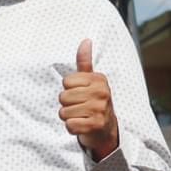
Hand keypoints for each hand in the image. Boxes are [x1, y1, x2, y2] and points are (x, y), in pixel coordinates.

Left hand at [58, 39, 118, 160]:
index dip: (68, 90)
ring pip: (64, 112)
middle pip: (63, 97)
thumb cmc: (95, 103)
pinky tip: (82, 126)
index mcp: (99, 80)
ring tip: (81, 117)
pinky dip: (72, 128)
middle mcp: (101, 93)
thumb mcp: (91, 81)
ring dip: (68, 117)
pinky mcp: (95, 125)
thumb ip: (85, 62)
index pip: (66, 82)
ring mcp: (99, 110)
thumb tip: (86, 40)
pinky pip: (69, 125)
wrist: (107, 129)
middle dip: (67, 105)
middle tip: (80, 108)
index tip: (80, 95)